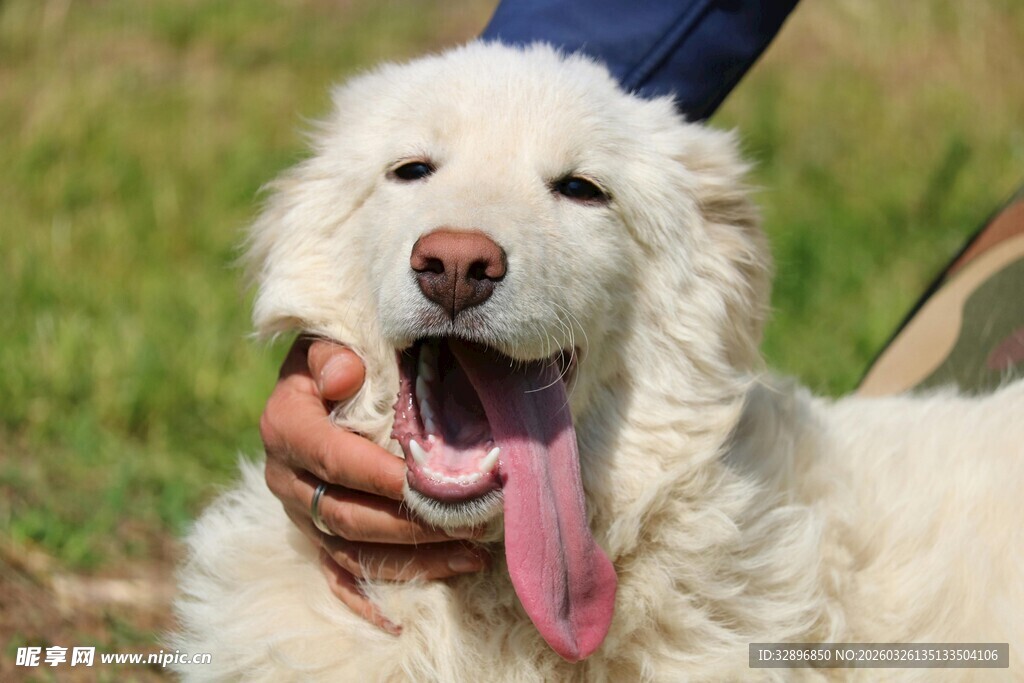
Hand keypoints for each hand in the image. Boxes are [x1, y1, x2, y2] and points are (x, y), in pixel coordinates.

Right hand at [260, 337, 486, 632]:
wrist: (315, 385)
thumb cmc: (334, 360)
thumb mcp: (325, 343)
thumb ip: (330, 355)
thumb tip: (347, 376)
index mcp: (286, 427)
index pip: (334, 459)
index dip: (379, 475)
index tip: (427, 482)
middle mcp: (286, 478)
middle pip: (346, 514)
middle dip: (409, 524)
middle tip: (467, 522)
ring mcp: (299, 514)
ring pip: (352, 550)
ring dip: (412, 559)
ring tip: (470, 555)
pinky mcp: (314, 536)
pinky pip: (337, 575)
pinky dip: (366, 598)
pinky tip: (398, 622)